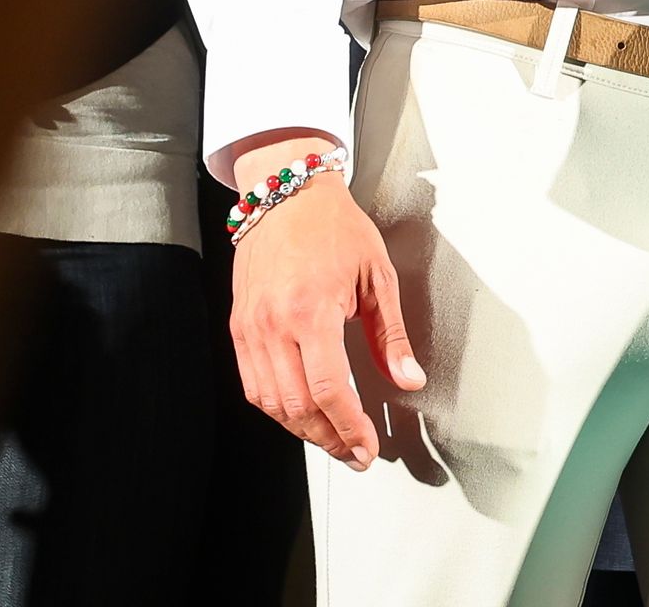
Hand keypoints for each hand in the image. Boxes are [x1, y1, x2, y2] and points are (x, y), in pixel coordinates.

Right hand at [228, 154, 424, 464]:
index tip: (367, 447)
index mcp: (311, 311)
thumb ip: (391, 336)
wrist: (287, 193)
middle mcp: (274, 324)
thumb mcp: (377, 276)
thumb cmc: (335, 227)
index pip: (328, 391)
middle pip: (297, 407)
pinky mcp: (239, 327)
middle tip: (355, 453)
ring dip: (302, 430)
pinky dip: (276, 408)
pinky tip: (300, 413)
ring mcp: (251, 328)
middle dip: (329, 439)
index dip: (349, 428)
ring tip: (333, 439)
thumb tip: (408, 379)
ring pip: (271, 403)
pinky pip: (252, 384)